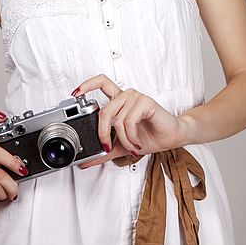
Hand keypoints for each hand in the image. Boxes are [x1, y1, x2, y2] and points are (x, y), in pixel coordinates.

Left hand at [71, 74, 186, 168]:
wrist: (170, 138)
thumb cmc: (149, 135)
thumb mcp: (121, 146)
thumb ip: (103, 152)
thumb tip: (85, 161)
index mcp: (118, 101)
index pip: (101, 82)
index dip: (87, 84)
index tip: (75, 93)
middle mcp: (125, 96)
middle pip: (104, 110)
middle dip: (102, 133)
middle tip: (107, 146)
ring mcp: (135, 97)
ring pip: (117, 120)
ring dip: (124, 140)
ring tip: (132, 146)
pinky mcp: (145, 102)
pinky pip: (129, 122)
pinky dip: (131, 138)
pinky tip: (138, 143)